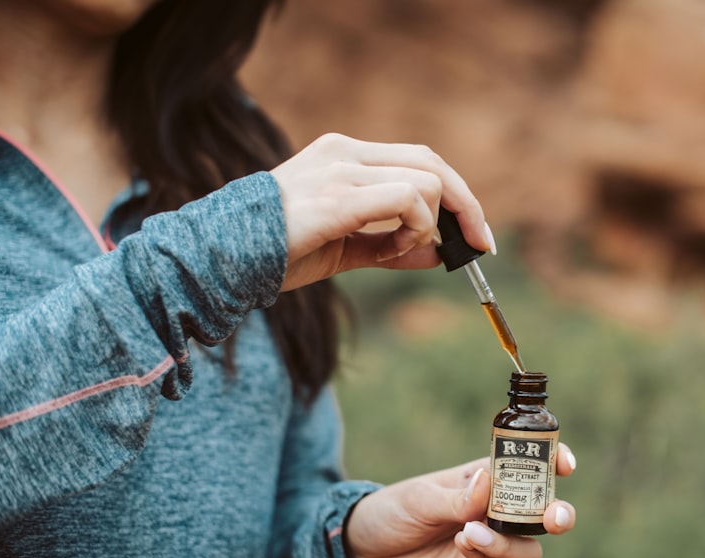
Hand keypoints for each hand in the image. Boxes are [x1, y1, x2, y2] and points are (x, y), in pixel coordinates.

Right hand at [269, 133, 492, 290]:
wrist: (224, 258)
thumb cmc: (279, 251)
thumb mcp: (348, 249)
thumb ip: (392, 247)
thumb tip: (440, 254)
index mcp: (344, 155)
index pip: (419, 159)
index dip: (457, 194)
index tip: (476, 233)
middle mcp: (345, 152)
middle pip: (432, 162)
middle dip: (467, 206)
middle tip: (480, 245)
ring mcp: (340, 169)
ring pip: (425, 181)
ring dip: (429, 224)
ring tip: (401, 250)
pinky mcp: (338, 196)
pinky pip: (406, 200)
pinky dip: (416, 228)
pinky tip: (396, 248)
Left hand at [343, 444, 577, 557]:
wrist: (361, 554)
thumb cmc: (393, 512)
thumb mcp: (420, 497)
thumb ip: (458, 495)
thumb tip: (488, 479)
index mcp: (486, 477)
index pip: (530, 466)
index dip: (554, 461)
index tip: (566, 464)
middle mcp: (495, 510)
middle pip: (544, 512)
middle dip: (558, 514)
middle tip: (554, 517)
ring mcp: (489, 543)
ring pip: (528, 546)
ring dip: (510, 541)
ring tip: (473, 532)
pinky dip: (484, 552)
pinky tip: (462, 542)